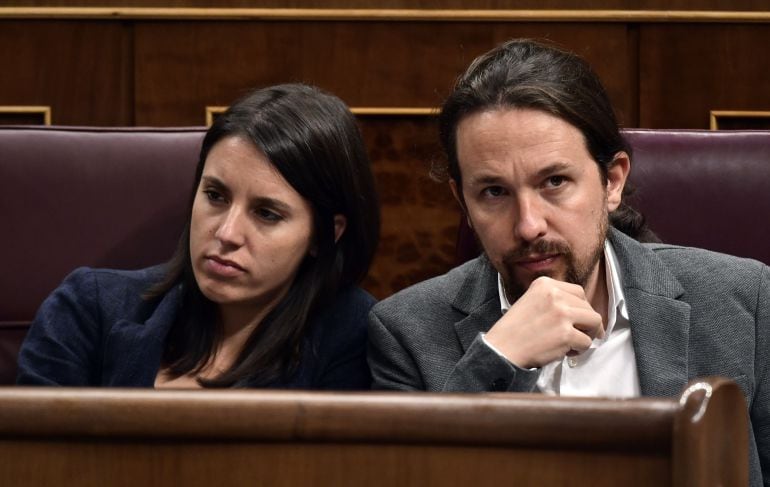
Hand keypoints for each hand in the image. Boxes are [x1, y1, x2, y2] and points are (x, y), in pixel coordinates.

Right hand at [485, 276, 603, 368]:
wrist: (502, 348)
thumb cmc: (516, 329)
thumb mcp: (532, 300)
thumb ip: (554, 299)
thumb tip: (583, 311)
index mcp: (545, 284)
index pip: (579, 292)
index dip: (582, 308)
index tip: (580, 319)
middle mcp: (555, 295)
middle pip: (589, 307)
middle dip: (587, 323)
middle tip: (577, 335)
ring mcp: (562, 314)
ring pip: (594, 322)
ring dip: (587, 335)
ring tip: (572, 343)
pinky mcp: (566, 334)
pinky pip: (586, 342)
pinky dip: (579, 350)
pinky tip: (565, 351)